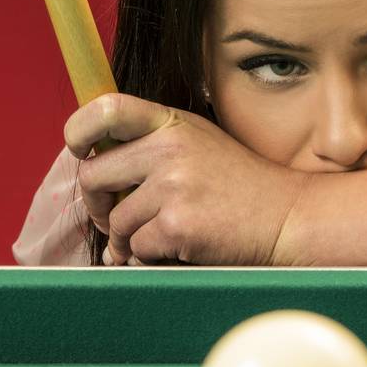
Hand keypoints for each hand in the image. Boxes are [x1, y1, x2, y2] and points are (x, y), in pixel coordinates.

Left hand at [64, 94, 312, 265]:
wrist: (289, 219)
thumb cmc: (243, 189)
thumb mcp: (201, 145)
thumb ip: (156, 146)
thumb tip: (96, 165)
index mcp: (172, 124)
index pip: (106, 109)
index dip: (78, 130)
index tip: (79, 151)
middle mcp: (169, 150)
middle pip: (94, 175)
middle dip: (96, 206)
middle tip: (109, 220)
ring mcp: (173, 187)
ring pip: (116, 222)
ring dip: (128, 240)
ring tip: (156, 241)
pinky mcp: (179, 225)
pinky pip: (138, 248)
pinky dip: (150, 258)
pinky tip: (175, 252)